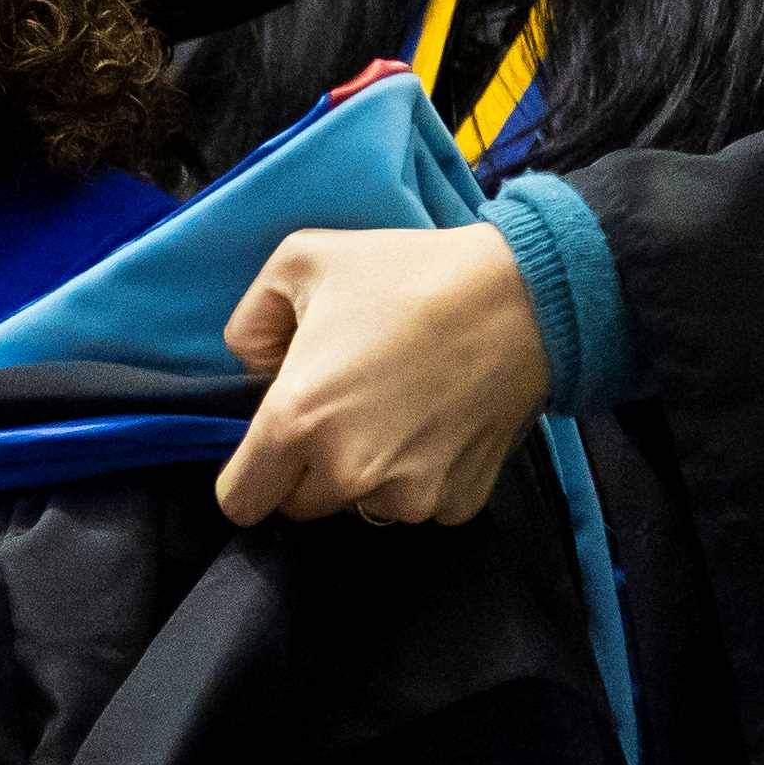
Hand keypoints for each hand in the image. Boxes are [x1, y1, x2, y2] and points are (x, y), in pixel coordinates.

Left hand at [209, 222, 546, 527]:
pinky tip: (438, 422)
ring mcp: (409, 496)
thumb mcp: (302, 259)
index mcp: (297, 421)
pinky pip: (419, 503)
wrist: (523, 296)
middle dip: (307, 469)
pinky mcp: (458, 503)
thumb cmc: (408, 272)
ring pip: (361, 505)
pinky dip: (421, 475)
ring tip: (397, 409)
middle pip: (300, 505)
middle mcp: (348, 474)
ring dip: (366, 474)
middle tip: (342, 409)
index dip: (247, 478)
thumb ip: (251, 320)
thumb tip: (252, 367)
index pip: (241, 500)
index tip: (267, 452)